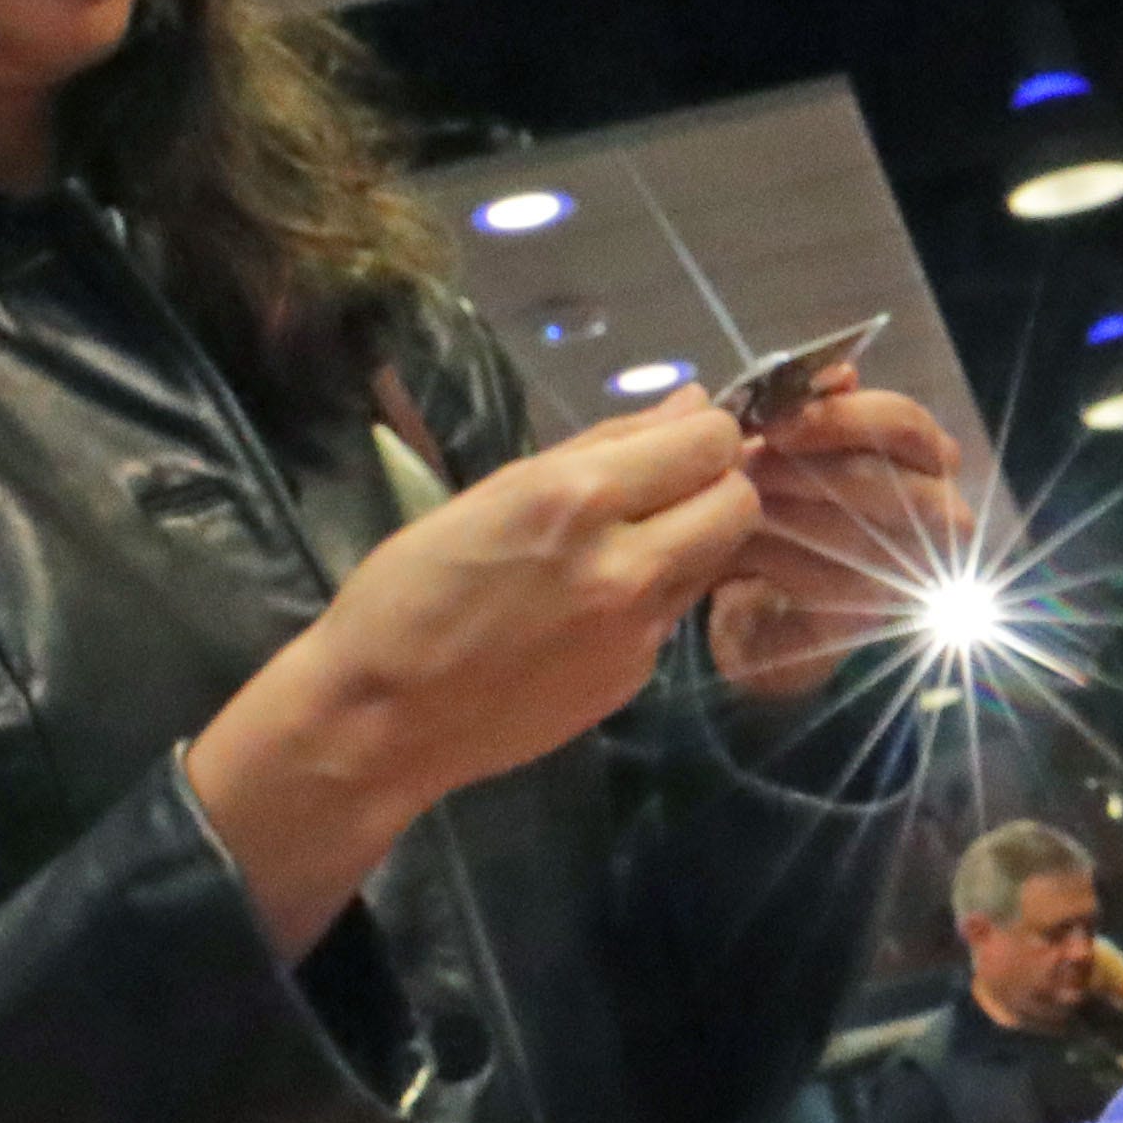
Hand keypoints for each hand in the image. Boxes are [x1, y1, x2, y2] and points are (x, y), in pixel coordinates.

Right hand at [188, 391, 775, 954]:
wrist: (383, 718)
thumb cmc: (412, 590)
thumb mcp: (495, 492)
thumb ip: (604, 448)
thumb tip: (689, 405)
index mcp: (577, 498)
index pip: (708, 442)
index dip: (703, 433)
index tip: (676, 442)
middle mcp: (625, 562)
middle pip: (739, 502)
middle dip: (716, 485)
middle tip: (667, 492)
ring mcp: (639, 629)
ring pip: (718, 558)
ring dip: (693, 539)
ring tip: (627, 544)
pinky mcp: (638, 676)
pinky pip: (676, 611)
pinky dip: (655, 594)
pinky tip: (594, 605)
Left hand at [705, 385, 970, 702]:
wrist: (748, 594)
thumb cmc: (778, 499)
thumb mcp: (782, 442)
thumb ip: (813, 405)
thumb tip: (841, 374)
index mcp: (923, 456)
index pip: (903, 424)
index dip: (841, 417)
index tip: (774, 422)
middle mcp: (936, 512)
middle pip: (886, 481)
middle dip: (806, 473)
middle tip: (748, 471)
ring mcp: (911, 571)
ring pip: (857, 536)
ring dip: (786, 517)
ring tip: (735, 507)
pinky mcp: (872, 620)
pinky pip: (830, 587)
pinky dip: (777, 564)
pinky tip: (736, 553)